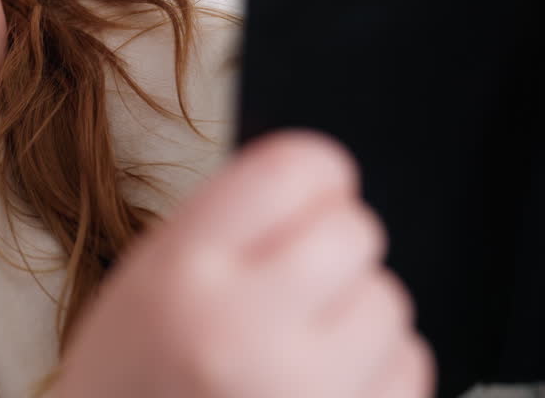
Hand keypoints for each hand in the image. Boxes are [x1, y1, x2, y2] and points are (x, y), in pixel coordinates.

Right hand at [51, 131, 433, 397]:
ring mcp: (302, 395)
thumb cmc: (135, 374)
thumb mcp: (149, 274)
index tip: (302, 196)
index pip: (297, 169)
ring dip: (355, 313)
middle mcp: (242, 333)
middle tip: (291, 281)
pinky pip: (409, 366)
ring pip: (388, 299)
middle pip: (355, 231)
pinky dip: (375, 370)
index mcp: (183, 274)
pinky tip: (319, 385)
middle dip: (332, 247)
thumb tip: (327, 184)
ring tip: (296, 345)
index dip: (310, 177)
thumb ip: (233, 219)